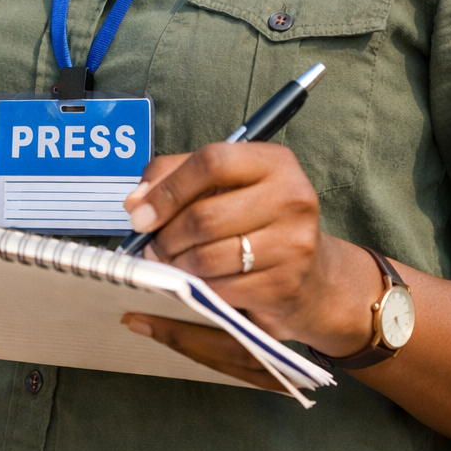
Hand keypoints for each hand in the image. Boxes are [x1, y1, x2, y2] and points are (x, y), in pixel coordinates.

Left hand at [120, 144, 380, 385]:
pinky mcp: (284, 285)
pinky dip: (196, 289)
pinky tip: (194, 283)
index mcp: (274, 162)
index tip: (140, 212)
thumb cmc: (258, 220)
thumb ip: (179, 177)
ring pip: (207, 257)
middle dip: (166, 235)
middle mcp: (291, 197)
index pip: (212, 161)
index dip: (168, 187)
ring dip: (175, 265)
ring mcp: (292, 244)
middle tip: (151, 244)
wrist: (314, 277)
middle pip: (204, 216)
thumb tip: (136, 203)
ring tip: (169, 262)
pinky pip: (220, 289)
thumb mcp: (228, 185)